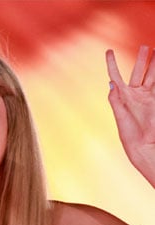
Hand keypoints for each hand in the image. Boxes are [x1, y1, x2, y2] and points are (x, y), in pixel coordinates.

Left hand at [106, 45, 154, 184]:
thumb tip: (111, 83)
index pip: (116, 76)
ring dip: (154, 64)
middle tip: (146, 46)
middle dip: (143, 58)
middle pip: (139, 71)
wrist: (143, 145)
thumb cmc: (129, 134)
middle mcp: (136, 94)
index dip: (112, 63)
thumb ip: (116, 99)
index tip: (108, 51)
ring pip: (152, 75)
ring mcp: (149, 96)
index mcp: (123, 96)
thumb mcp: (120, 116)